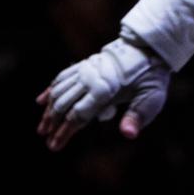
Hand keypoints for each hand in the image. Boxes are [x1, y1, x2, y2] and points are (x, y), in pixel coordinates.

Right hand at [35, 36, 171, 150]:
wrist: (150, 48)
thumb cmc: (152, 77)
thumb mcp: (151, 98)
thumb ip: (137, 116)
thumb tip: (128, 134)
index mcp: (105, 90)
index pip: (78, 115)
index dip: (64, 132)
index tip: (54, 146)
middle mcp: (91, 79)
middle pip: (64, 105)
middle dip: (53, 124)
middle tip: (46, 138)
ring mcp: (86, 70)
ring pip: (60, 91)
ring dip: (49, 110)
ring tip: (43, 127)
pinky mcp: (86, 64)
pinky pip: (63, 76)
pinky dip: (51, 89)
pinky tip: (41, 100)